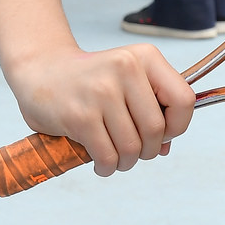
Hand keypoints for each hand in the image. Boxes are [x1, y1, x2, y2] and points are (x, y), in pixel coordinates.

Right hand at [5, 43, 194, 175]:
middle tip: (134, 151)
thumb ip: (151, 108)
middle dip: (148, 151)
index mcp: (145, 57)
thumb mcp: (127, 79)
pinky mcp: (80, 115)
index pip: (184, 100)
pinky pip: (107, 156)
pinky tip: (101, 163)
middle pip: (157, 130)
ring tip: (116, 157)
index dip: (177, 126)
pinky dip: (107, 167)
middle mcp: (126, 69)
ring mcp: (102, 92)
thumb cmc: (91, 79)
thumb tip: (165, 148)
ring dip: (126, 162)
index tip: (162, 133)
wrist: (41, 70)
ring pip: (132, 147)